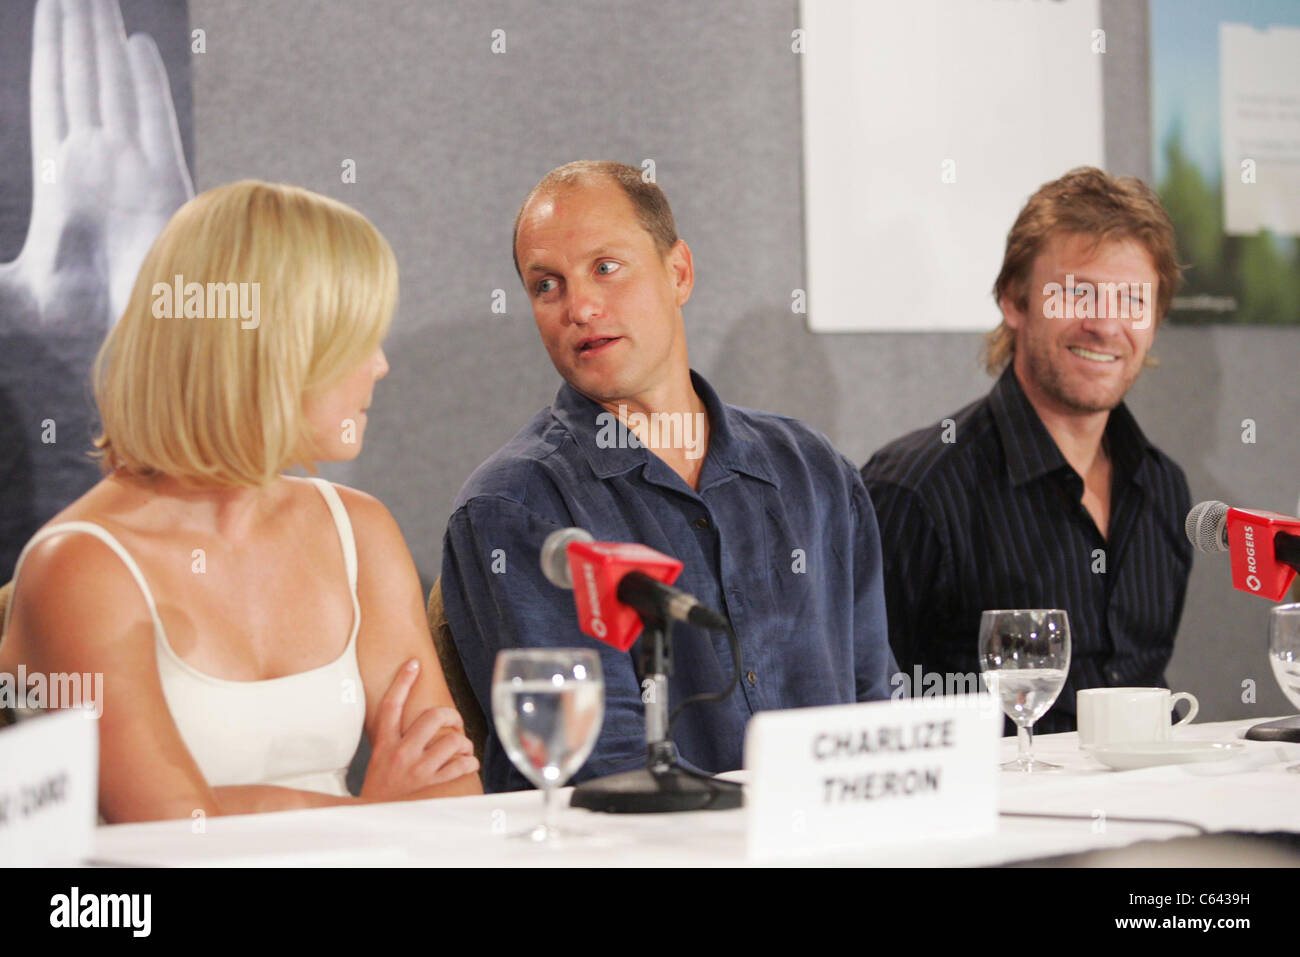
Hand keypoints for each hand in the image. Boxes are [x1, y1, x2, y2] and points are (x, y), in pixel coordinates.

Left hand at [0, 0, 192, 331]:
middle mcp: (98, 165)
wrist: (131, 347)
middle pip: (83, 80)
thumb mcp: (11, 293)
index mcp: (62, 178)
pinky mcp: (163, 186)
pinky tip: (134, 49)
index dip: (52, 52)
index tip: (54, 8)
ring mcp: (131, 171)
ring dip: (103, 43)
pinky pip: (152, 122)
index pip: (54, 97)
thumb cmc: (79, 328)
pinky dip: (143, 86)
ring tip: (98, 0)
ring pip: (112, 89)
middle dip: (78, 32)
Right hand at [361, 659, 478, 800]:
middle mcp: (401, 752)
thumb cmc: (379, 785)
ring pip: (451, 741)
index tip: (414, 664)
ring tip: (463, 746)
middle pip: (432, 717)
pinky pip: (458, 767)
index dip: (403, 681)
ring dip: (463, 742)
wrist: (371, 816)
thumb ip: (393, 737)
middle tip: (454, 721)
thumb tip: (414, 719)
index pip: (392, 705)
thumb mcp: (379, 756)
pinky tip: (469, 762)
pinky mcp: (429, 785)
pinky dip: (469, 762)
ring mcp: (416, 769)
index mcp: (385, 742)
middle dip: (450, 715)